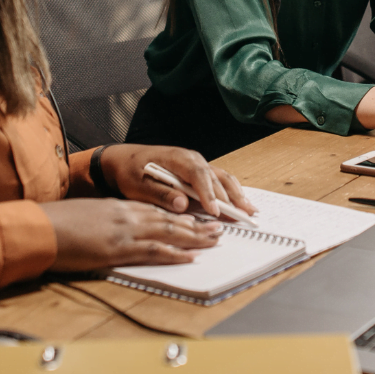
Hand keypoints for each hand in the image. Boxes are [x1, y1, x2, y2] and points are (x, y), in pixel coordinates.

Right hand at [41, 198, 223, 270]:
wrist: (40, 227)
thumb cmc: (56, 222)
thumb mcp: (85, 215)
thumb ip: (103, 220)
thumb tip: (111, 229)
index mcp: (118, 207)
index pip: (155, 210)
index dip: (178, 215)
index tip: (195, 218)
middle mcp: (126, 216)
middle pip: (168, 219)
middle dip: (194, 225)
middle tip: (215, 228)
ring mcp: (124, 232)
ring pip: (167, 232)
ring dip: (193, 237)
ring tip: (213, 240)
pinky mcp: (118, 249)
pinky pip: (152, 250)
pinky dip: (174, 253)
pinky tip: (189, 257)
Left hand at [95, 144, 254, 217]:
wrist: (125, 160)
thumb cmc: (130, 171)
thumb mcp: (138, 185)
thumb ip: (160, 194)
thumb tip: (182, 204)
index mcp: (176, 158)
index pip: (197, 174)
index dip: (208, 193)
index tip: (214, 211)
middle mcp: (191, 158)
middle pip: (215, 177)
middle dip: (230, 196)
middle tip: (242, 215)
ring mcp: (197, 163)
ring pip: (221, 177)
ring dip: (236, 194)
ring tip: (249, 210)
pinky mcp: (198, 171)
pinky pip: (219, 179)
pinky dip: (231, 191)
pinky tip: (240, 202)